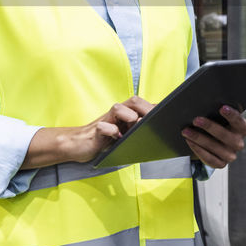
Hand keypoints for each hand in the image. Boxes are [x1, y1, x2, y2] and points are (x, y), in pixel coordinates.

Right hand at [23, 96, 153, 166]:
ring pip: (119, 108)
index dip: (154, 106)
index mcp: (125, 113)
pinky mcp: (95, 130)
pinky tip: (116, 138)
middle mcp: (116, 113)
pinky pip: (104, 127)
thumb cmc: (103, 140)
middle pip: (133, 101)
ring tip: (134, 128)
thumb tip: (157, 126)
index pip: (142, 103)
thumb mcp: (123, 134)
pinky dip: (111, 131)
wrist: (78, 145)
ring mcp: (105, 120)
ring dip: (130, 117)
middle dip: (146, 109)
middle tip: (154, 121)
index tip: (167, 114)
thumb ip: (136, 128)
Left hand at [182, 105, 245, 168]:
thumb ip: (217, 113)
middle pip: (225, 136)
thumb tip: (204, 104)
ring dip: (199, 138)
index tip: (222, 108)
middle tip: (196, 120)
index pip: (240, 122)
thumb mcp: (221, 118)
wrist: (215, 141)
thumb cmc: (219, 124)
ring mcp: (230, 155)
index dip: (232, 115)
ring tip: (186, 131)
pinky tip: (190, 141)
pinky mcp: (221, 163)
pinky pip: (209, 158)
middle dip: (209, 127)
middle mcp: (238, 143)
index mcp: (242, 129)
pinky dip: (198, 149)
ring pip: (215, 147)